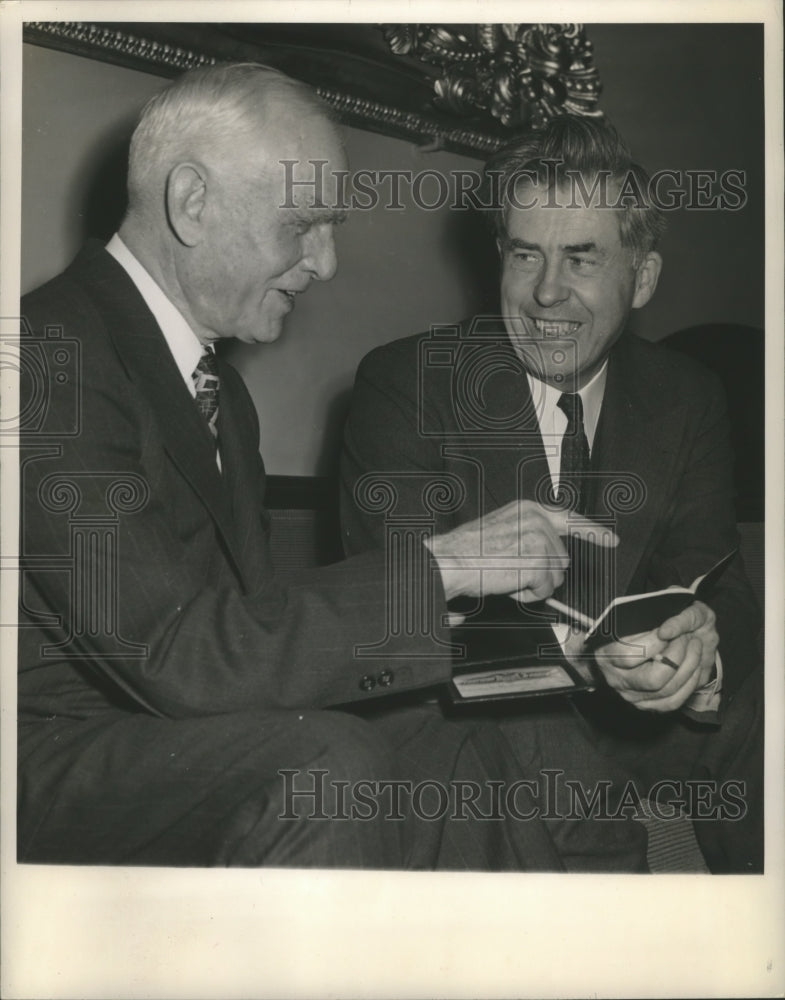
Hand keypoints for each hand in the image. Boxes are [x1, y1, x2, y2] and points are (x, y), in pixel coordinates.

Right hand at [426, 500, 617, 603]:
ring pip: (556, 575)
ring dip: (534, 584)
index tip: (610, 539)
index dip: (593, 531)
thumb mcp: (502, 531)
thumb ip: (528, 536)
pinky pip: (547, 589)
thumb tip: (547, 558)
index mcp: (527, 508)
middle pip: (561, 557)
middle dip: (542, 572)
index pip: (569, 518)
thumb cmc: (466, 551)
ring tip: (507, 577)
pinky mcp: (538, 560)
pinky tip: (509, 584)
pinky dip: (529, 594)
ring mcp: (539, 539)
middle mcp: (536, 519)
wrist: (449, 562)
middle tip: (512, 572)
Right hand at [593, 600, 718, 711]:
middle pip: (652, 679)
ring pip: (666, 691)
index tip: (669, 629)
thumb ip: (663, 615)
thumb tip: (666, 632)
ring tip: (695, 646)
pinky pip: (672, 702)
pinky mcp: (646, 705)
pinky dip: (689, 683)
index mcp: (605, 651)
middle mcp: (614, 678)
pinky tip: (695, 665)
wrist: (654, 639)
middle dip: (677, 657)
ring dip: (689, 667)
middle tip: (687, 638)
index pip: (628, 654)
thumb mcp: (658, 605)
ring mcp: (631, 695)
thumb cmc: (652, 619)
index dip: (655, 642)